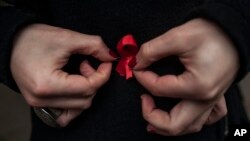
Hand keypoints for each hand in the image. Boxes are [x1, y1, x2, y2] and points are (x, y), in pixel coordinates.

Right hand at [10, 24, 115, 126]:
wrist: (12, 43)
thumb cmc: (35, 39)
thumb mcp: (67, 37)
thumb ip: (94, 46)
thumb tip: (110, 56)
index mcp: (47, 84)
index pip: (88, 88)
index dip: (103, 74)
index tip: (106, 62)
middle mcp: (42, 100)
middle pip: (85, 100)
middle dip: (94, 81)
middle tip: (88, 64)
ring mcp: (39, 104)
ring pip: (78, 108)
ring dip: (86, 91)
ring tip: (79, 73)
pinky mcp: (39, 103)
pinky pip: (66, 113)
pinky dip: (76, 102)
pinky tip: (75, 86)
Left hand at [133, 18, 238, 134]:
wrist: (232, 31)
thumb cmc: (211, 32)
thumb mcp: (178, 36)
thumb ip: (152, 50)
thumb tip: (137, 62)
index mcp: (196, 86)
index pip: (158, 89)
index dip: (142, 77)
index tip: (137, 66)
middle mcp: (206, 99)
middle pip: (173, 124)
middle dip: (151, 115)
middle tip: (142, 99)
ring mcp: (213, 100)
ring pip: (189, 126)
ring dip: (168, 125)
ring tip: (153, 115)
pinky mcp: (216, 97)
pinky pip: (206, 118)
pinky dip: (192, 120)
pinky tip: (183, 113)